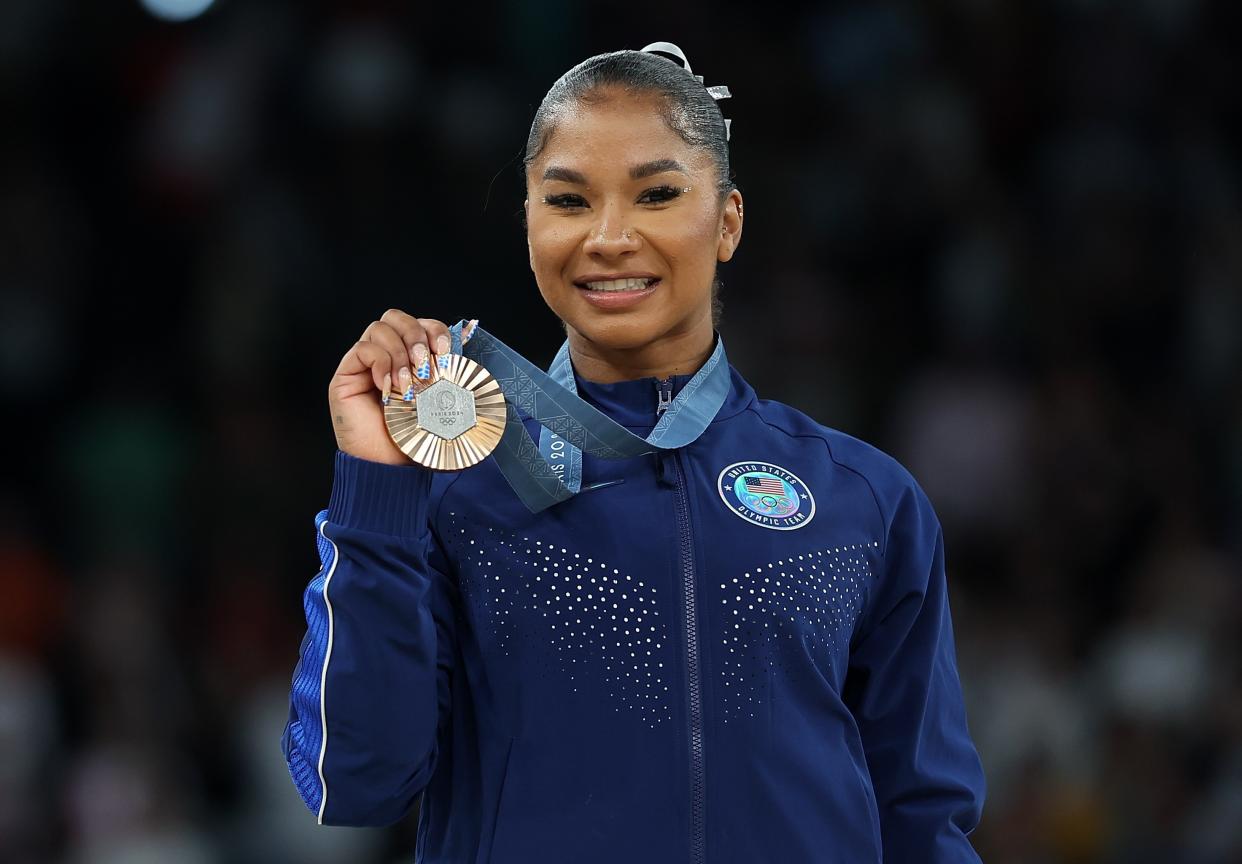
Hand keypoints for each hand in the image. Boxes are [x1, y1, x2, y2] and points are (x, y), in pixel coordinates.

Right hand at [328, 310, 452, 465]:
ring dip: (400, 353)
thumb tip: (467, 354)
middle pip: (396, 316)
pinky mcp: (346, 375)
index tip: (446, 351)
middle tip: (425, 364)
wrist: (390, 469)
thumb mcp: (441, 405)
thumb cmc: (414, 440)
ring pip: (380, 328)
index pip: (420, 324)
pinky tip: (388, 387)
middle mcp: (386, 357)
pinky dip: (381, 362)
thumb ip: (450, 378)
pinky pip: (363, 348)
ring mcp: (365, 364)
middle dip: (415, 333)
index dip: (434, 330)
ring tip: (407, 384)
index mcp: (410, 360)